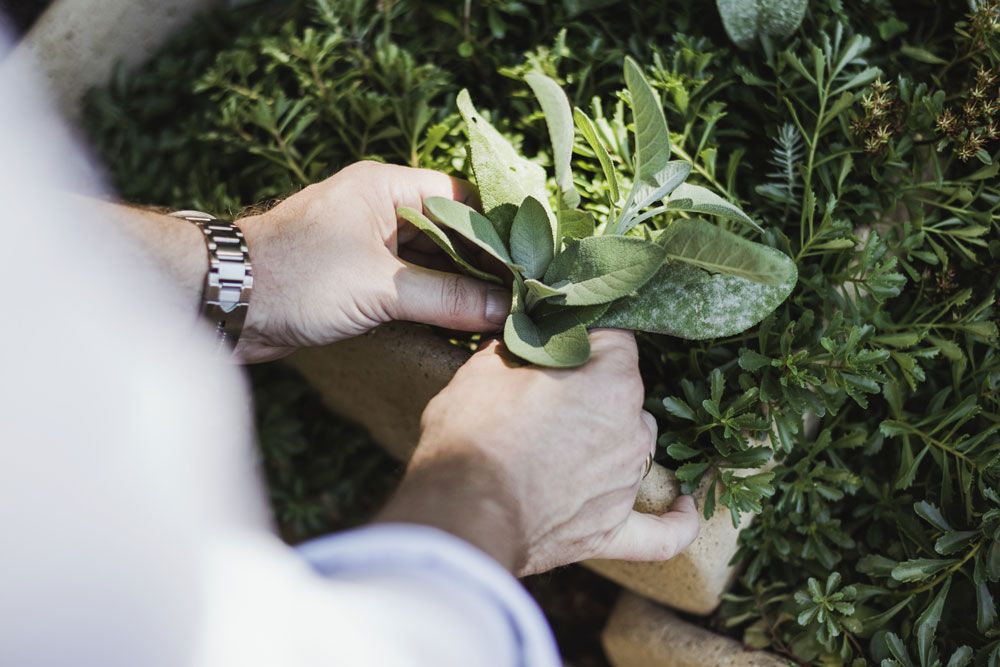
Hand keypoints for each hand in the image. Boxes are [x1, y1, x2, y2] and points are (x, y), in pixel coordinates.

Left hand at [235, 161, 510, 361]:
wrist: (225, 304)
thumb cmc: (298, 277)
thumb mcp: (382, 287)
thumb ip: (449, 298)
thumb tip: (506, 310)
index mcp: (386, 188)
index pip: (461, 200)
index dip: (497, 231)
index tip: (532, 263)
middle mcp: (381, 210)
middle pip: (450, 234)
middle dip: (484, 266)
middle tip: (525, 296)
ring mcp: (370, 246)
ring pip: (432, 264)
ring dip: (462, 289)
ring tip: (505, 315)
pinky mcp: (359, 279)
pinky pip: (411, 287)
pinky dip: (436, 305)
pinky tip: (466, 327)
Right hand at [378, 329, 699, 575]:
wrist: (463, 510)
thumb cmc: (474, 434)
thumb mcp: (484, 369)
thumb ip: (516, 349)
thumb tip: (519, 340)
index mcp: (612, 381)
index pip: (616, 339)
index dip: (583, 338)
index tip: (556, 344)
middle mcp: (633, 429)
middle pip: (626, 393)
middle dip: (592, 390)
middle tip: (543, 396)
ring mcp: (627, 482)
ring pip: (636, 446)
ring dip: (608, 439)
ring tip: (563, 442)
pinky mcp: (612, 530)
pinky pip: (662, 531)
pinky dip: (676, 520)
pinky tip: (685, 507)